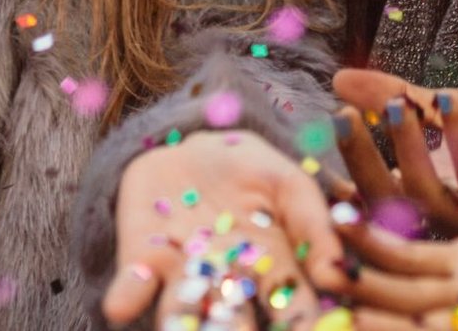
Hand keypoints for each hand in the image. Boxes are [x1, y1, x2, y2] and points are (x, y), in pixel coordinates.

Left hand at [101, 129, 351, 328]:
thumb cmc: (253, 171)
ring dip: (180, 323)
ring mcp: (182, 273)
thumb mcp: (291, 184)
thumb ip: (313, 223)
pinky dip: (128, 295)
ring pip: (183, 310)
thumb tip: (335, 272)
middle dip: (233, 330)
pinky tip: (122, 305)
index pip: (291, 309)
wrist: (193, 145)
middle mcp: (226, 283)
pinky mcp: (141, 258)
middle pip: (233, 320)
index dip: (300, 325)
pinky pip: (133, 284)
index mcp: (273, 271)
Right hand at [333, 70, 457, 236]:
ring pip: (428, 197)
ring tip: (398, 102)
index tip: (324, 130)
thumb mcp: (447, 110)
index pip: (372, 195)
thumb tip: (337, 77)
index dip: (343, 170)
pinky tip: (451, 100)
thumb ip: (397, 97)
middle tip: (343, 115)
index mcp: (428, 195)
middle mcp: (448, 214)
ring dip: (407, 148)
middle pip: (388, 203)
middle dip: (361, 160)